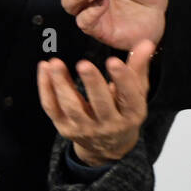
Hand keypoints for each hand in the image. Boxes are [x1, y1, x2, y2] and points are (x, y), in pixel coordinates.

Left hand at [38, 42, 154, 165]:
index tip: (114, 61)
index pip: (129, 97)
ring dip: (61, 84)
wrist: (109, 147)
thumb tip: (146, 43)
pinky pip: (52, 108)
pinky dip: (46, 89)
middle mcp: (109, 125)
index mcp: (131, 115)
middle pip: (100, 104)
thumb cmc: (125, 112)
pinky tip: (44, 69)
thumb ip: (139, 67)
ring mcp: (85, 128)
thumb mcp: (137, 92)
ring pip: (72, 107)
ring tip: (55, 63)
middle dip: (91, 83)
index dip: (122, 79)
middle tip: (83, 63)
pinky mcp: (65, 128)